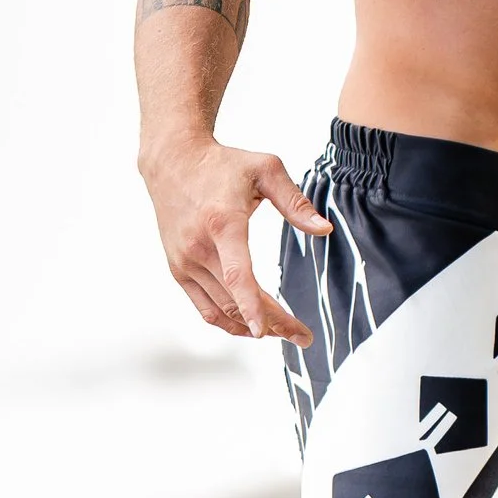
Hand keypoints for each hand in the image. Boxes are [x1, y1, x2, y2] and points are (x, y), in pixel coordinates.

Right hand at [144, 139, 328, 341]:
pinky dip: (228, 321)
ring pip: (220, 309)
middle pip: (235, 299)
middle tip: (303, 337)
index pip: (236, 274)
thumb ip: (296, 202)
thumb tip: (325, 230)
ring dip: (252, 327)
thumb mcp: (266, 169)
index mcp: (222, 223)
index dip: (252, 306)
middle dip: (272, 324)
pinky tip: (251, 326)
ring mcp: (185, 261)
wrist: (173, 161)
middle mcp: (198, 247)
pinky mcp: (178, 269)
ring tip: (284, 333)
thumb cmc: (223, 164)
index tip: (266, 332)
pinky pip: (204, 306)